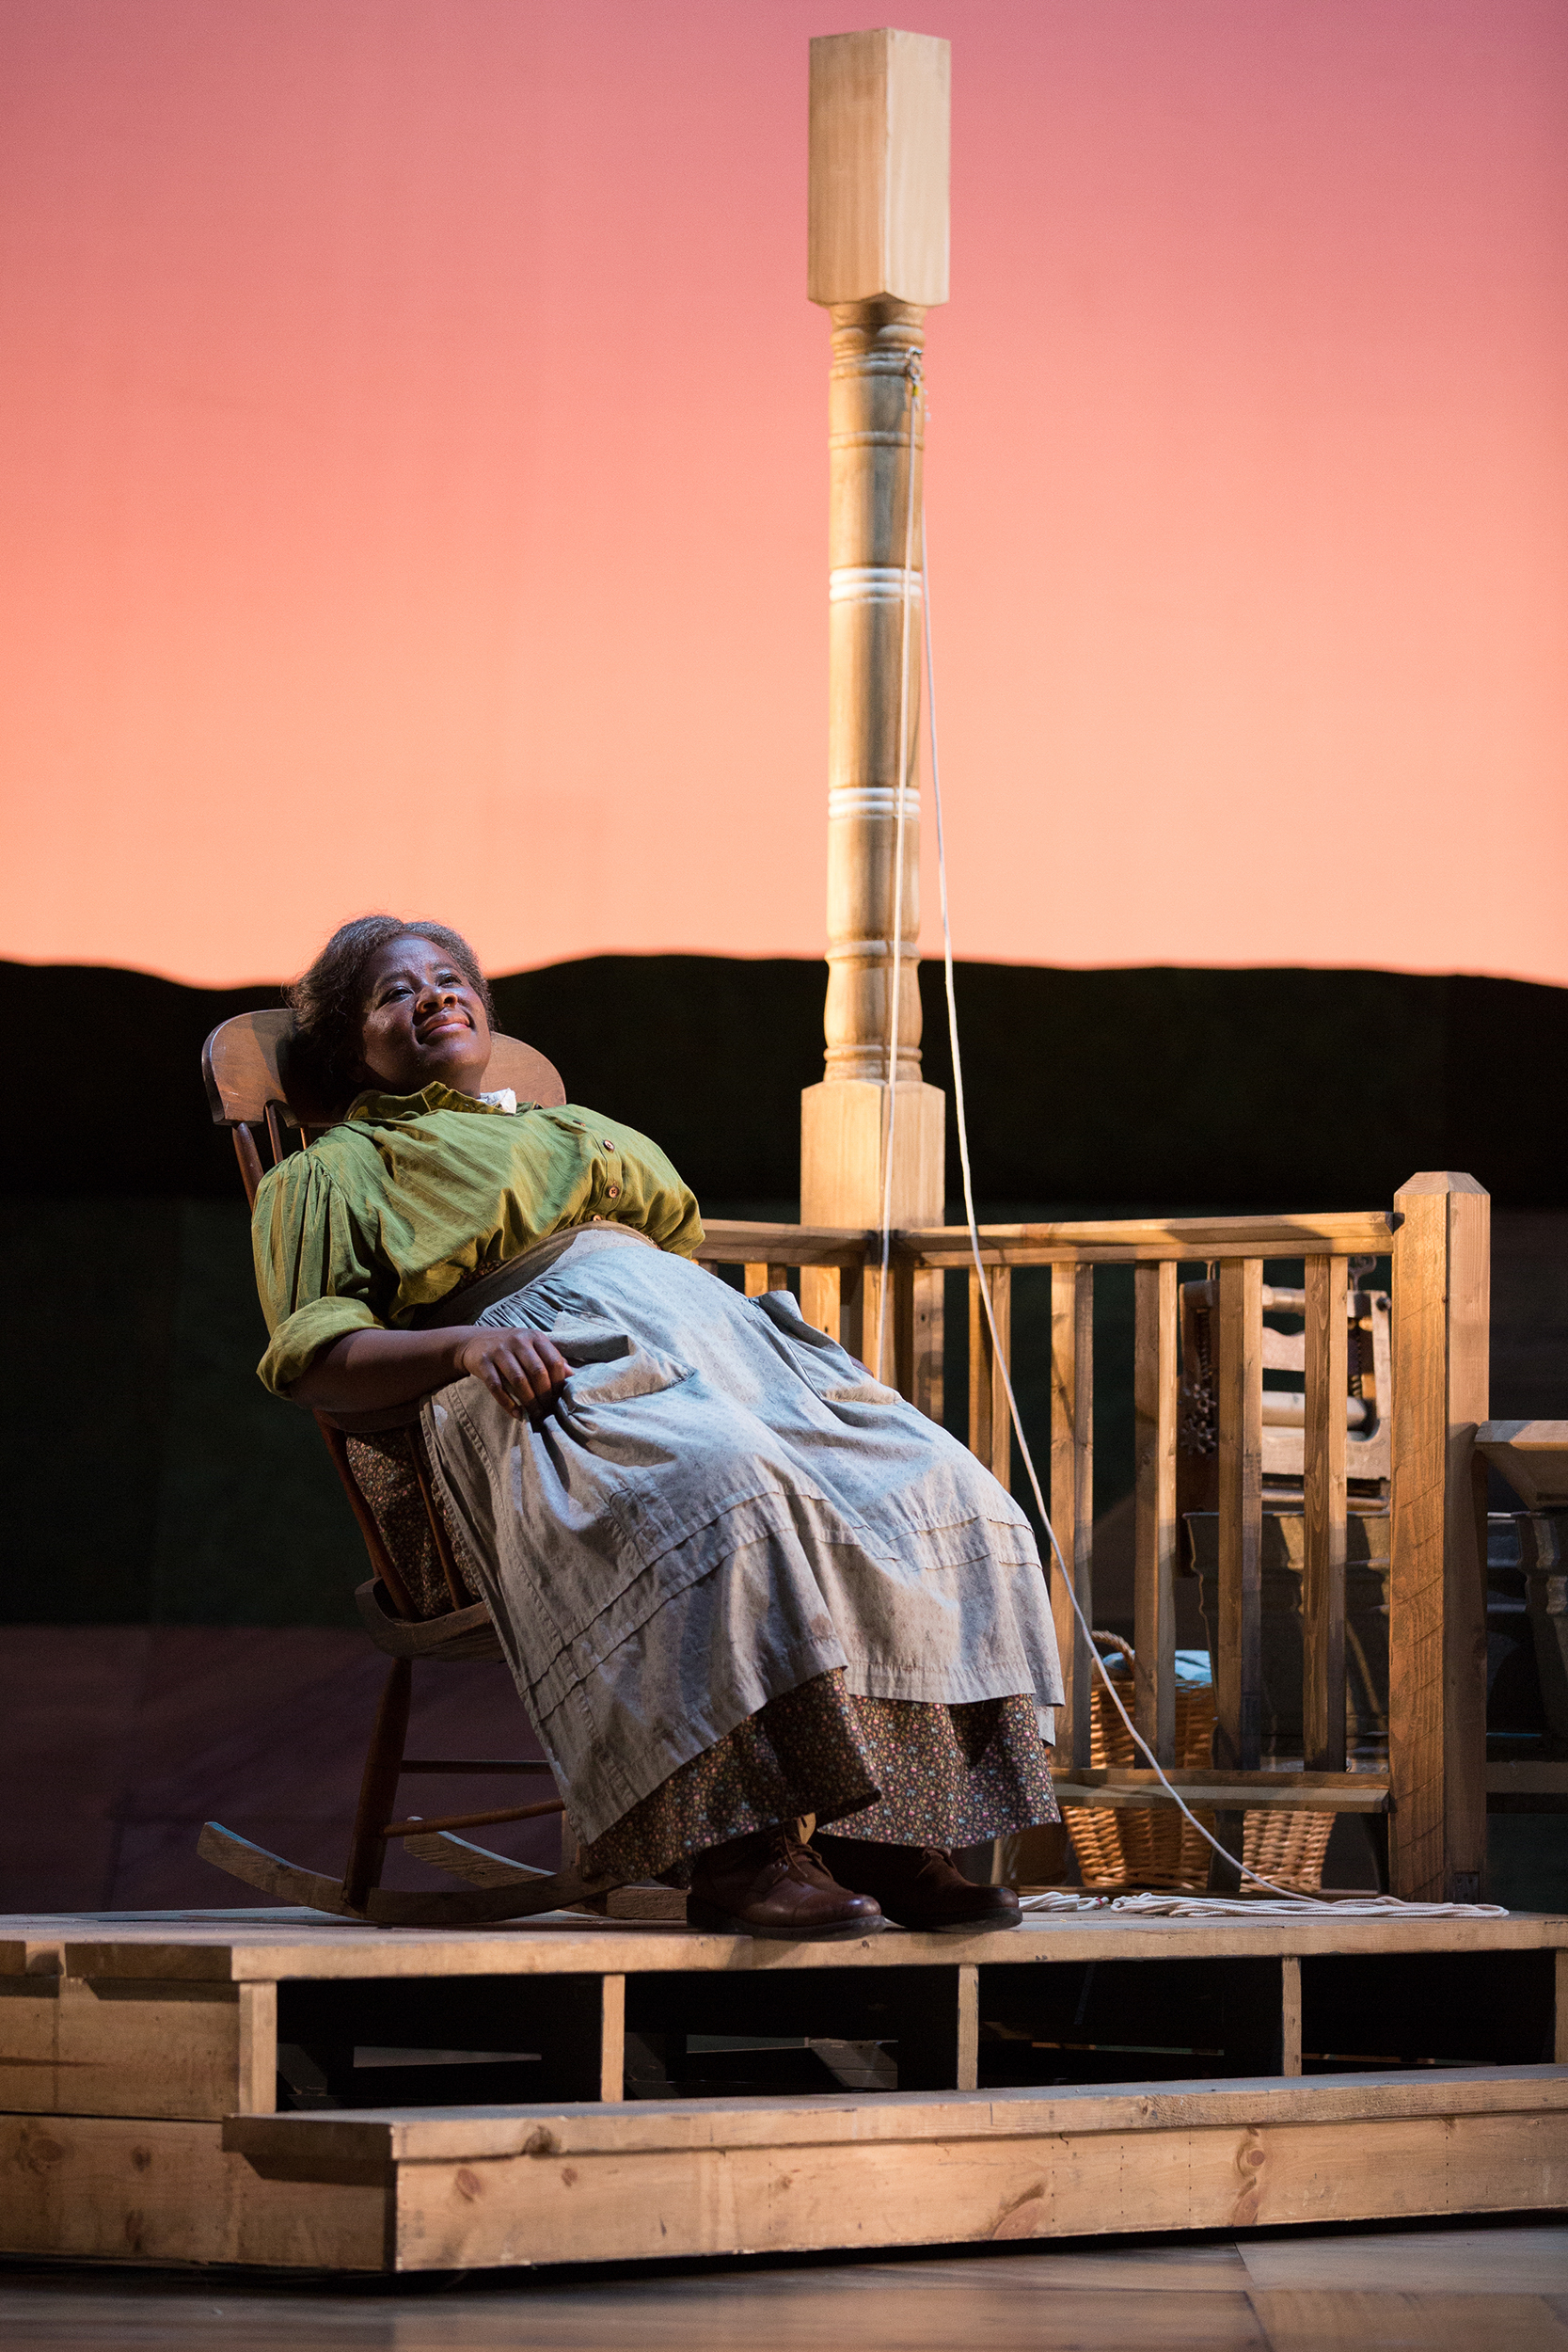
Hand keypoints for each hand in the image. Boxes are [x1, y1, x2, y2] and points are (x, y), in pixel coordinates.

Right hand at [452, 1327, 571, 1422]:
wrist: (474, 1342)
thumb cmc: (510, 1347)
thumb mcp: (531, 1346)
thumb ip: (550, 1358)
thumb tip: (571, 1376)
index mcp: (534, 1337)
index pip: (553, 1361)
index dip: (559, 1382)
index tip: (559, 1398)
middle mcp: (517, 1341)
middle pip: (537, 1372)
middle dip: (545, 1395)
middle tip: (548, 1410)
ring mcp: (499, 1351)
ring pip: (518, 1380)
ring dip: (529, 1401)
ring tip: (536, 1414)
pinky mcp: (483, 1363)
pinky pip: (497, 1387)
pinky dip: (508, 1403)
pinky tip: (517, 1414)